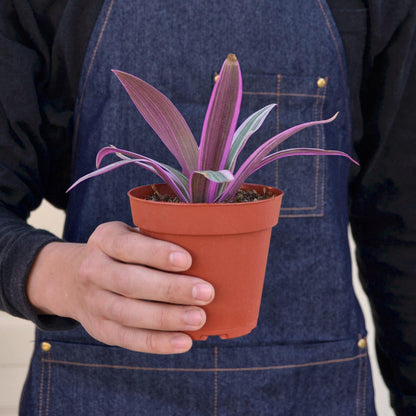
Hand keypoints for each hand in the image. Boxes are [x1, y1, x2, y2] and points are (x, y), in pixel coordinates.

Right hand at [27, 221, 214, 353]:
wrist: (72, 278)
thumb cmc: (120, 253)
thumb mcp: (129, 235)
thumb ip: (156, 238)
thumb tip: (209, 248)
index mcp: (104, 240)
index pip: (127, 246)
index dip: (157, 254)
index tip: (188, 260)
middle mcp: (93, 270)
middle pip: (130, 283)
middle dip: (170, 289)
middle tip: (206, 293)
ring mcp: (93, 302)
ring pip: (129, 314)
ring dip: (167, 319)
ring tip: (199, 318)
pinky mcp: (100, 328)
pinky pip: (128, 339)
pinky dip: (157, 343)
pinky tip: (184, 341)